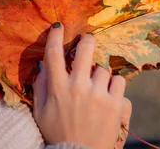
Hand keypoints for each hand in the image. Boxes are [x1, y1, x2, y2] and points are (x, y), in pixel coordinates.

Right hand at [32, 23, 131, 148]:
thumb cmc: (57, 132)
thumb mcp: (40, 110)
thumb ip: (40, 86)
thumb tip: (43, 64)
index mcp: (58, 87)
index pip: (54, 53)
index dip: (55, 36)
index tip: (58, 26)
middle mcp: (78, 87)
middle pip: (85, 50)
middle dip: (87, 40)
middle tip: (87, 40)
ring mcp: (99, 94)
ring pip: (104, 69)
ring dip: (100, 75)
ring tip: (96, 87)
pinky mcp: (115, 104)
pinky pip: (120, 83)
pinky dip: (115, 87)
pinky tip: (108, 96)